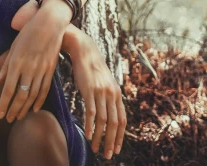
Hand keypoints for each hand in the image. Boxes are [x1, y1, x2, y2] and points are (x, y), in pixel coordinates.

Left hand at [0, 6, 66, 121]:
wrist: (50, 23)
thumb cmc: (28, 32)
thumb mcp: (13, 47)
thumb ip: (5, 66)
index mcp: (17, 62)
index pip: (8, 89)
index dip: (4, 104)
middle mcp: (29, 68)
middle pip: (21, 95)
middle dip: (14, 109)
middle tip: (8, 119)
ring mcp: (41, 69)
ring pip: (33, 95)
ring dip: (25, 108)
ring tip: (19, 117)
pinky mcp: (51, 69)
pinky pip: (45, 88)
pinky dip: (40, 100)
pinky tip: (35, 108)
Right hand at [69, 33, 126, 159]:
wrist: (85, 51)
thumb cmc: (92, 69)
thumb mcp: (104, 83)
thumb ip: (108, 96)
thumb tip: (108, 112)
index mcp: (117, 94)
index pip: (122, 120)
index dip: (120, 136)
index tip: (116, 149)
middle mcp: (112, 94)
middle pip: (114, 123)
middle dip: (112, 141)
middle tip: (108, 155)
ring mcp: (101, 92)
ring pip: (103, 120)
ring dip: (100, 137)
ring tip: (96, 149)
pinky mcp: (90, 90)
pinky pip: (91, 111)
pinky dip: (90, 125)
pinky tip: (88, 135)